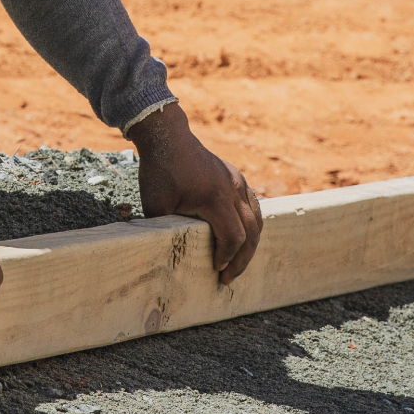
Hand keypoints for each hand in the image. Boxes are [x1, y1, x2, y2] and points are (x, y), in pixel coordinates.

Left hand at [127, 103, 262, 284]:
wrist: (167, 136)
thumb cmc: (159, 170)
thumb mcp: (157, 205)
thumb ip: (164, 231)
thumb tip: (163, 256)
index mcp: (215, 198)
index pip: (233, 237)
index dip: (227, 257)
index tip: (216, 270)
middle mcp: (233, 189)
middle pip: (251, 231)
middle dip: (242, 258)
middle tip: (228, 278)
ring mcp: (237, 181)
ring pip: (257, 218)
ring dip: (249, 243)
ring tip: (236, 262)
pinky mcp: (236, 177)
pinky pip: (252, 205)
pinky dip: (249, 225)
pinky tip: (239, 238)